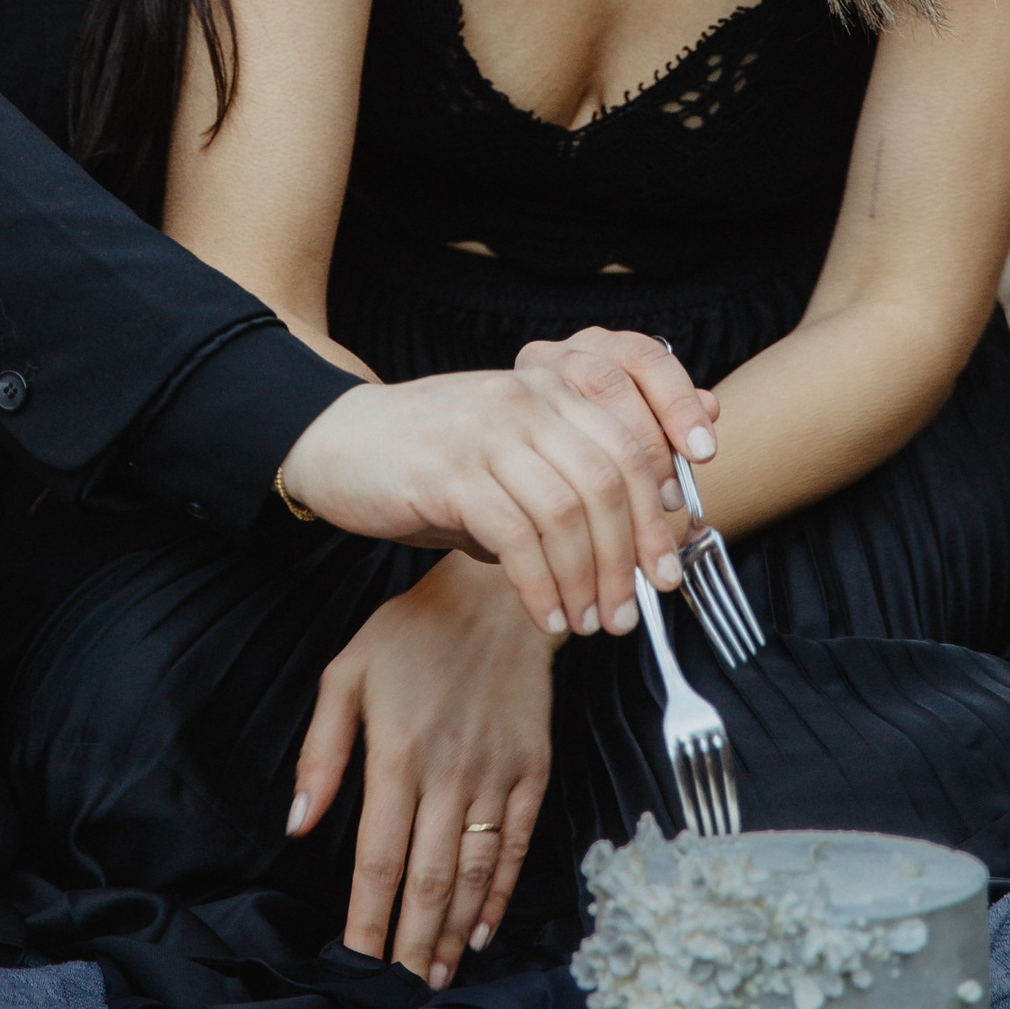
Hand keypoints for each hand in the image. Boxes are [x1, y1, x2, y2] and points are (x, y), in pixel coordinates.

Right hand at [277, 326, 719, 639]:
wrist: (340, 443)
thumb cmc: (436, 458)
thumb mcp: (514, 449)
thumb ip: (574, 470)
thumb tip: (653, 519)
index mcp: (553, 386)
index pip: (634, 438)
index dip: (662, 508)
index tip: (669, 565)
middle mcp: (526, 398)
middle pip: (609, 479)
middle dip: (632, 554)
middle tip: (633, 609)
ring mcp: (487, 430)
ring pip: (567, 511)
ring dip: (589, 579)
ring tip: (593, 622)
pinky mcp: (447, 471)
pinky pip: (515, 537)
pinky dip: (541, 587)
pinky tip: (548, 616)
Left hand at [287, 557, 556, 985]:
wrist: (499, 593)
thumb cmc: (412, 633)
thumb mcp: (345, 674)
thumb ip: (320, 753)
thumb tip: (298, 826)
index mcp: (395, 755)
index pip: (377, 861)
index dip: (368, 920)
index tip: (355, 964)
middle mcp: (447, 774)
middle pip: (428, 881)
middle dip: (410, 944)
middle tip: (396, 993)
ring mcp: (496, 774)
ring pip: (474, 873)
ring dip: (453, 933)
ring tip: (434, 976)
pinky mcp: (532, 769)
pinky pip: (517, 845)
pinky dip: (500, 893)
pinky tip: (482, 929)